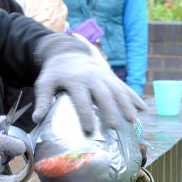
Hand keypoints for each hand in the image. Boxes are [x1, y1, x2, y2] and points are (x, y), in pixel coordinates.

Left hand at [32, 34, 146, 133]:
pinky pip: (125, 87)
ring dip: (127, 106)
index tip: (89, 130)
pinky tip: (144, 109)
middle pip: (103, 95)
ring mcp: (104, 76)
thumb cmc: (55, 73)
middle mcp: (92, 77)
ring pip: (118, 90)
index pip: (81, 99)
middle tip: (116, 128)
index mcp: (75, 80)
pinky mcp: (111, 76)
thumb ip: (42, 100)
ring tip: (134, 122)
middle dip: (110, 111)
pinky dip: (134, 97)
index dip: (85, 114)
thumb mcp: (44, 83)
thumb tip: (37, 119)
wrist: (67, 52)